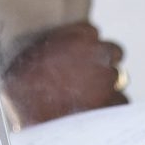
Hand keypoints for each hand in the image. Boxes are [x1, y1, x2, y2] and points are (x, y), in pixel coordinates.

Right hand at [3, 21, 126, 125]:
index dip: (85, 47)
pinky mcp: (110, 100)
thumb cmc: (24, 80)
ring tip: (89, 97)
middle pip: (112, 52)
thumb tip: (60, 53)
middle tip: (87, 76)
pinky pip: (120, 100)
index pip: (92, 33)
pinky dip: (111, 104)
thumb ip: (56, 46)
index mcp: (80, 34)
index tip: (78, 56)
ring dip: (107, 84)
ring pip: (117, 77)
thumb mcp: (37, 50)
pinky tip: (97, 110)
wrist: (26, 106)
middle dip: (102, 62)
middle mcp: (98, 52)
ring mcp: (107, 77)